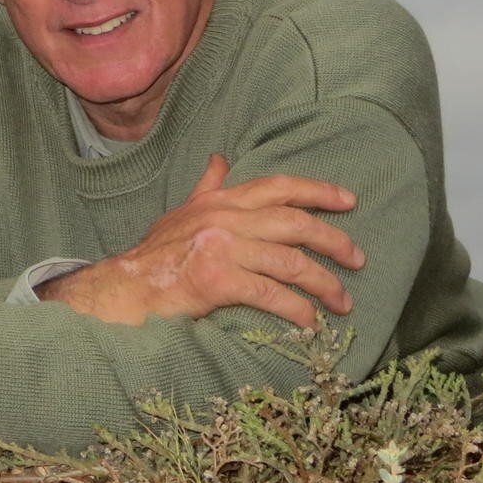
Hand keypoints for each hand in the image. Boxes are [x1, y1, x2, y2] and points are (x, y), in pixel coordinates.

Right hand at [43, 154, 364, 327]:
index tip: (349, 200)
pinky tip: (310, 323)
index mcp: (219, 201)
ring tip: (343, 301)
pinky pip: (271, 294)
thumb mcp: (181, 213)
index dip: (317, 190)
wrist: (124, 288)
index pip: (277, 186)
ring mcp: (221, 247)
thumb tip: (221, 159)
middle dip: (333, 240)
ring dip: (324, 283)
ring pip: (290, 261)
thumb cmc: (154, 256)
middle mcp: (223, 218)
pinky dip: (297, 310)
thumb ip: (208, 188)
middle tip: (358, 258)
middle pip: (294, 222)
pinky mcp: (217, 279)